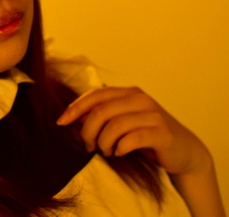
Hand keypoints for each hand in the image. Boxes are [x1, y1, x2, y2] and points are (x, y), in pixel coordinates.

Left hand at [56, 86, 210, 175]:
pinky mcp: (162, 132)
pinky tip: (119, 153)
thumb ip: (101, 116)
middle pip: (101, 111)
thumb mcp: (121, 122)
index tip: (61, 122)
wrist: (184, 151)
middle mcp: (140, 99)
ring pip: (114, 126)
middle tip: (88, 146)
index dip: (75, 108)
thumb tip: (72, 116)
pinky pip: (132, 139)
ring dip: (103, 142)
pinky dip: (120, 148)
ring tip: (105, 151)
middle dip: (88, 131)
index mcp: (128, 92)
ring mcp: (153, 114)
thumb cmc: (146, 136)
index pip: (94, 95)